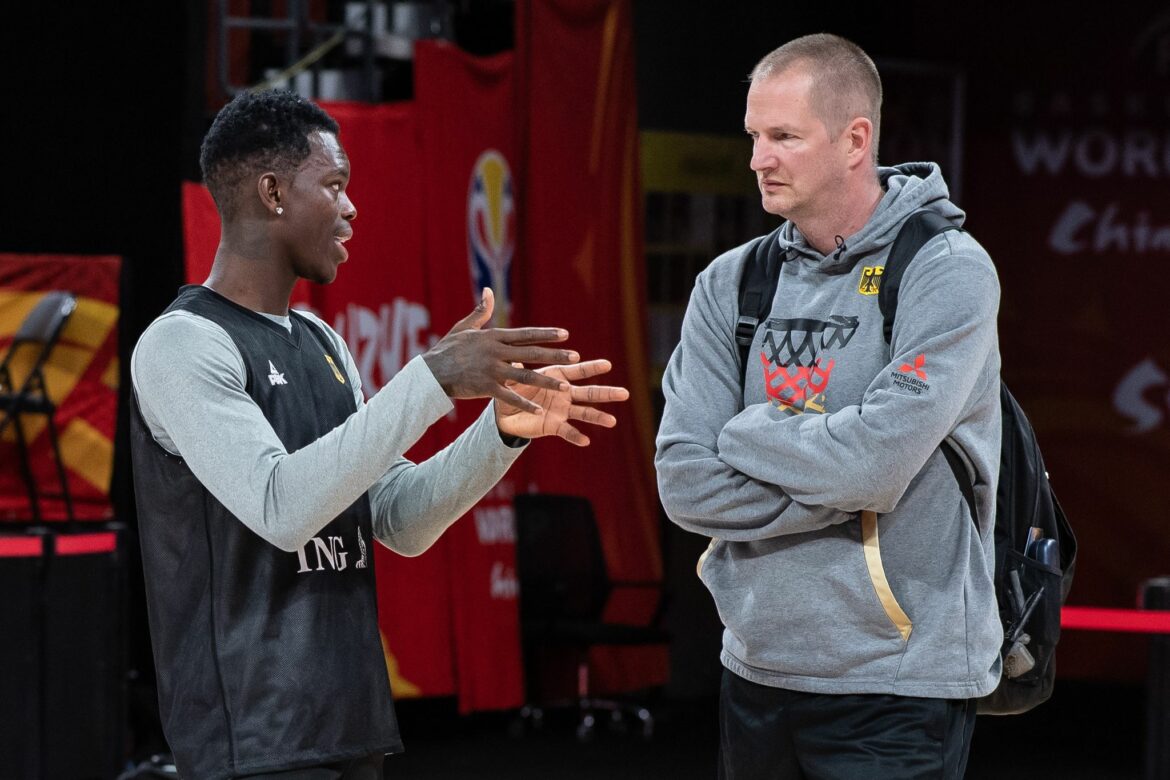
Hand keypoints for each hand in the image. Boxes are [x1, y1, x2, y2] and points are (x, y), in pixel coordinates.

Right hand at [422, 288, 578, 413]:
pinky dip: (524, 403)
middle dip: (555, 355)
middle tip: (576, 357)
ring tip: (565, 385)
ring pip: (524, 375)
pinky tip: (540, 409)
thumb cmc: (448, 349)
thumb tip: (488, 290)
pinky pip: (509, 397)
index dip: (546, 334)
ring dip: (546, 380)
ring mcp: (491, 371)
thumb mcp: (464, 327)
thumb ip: (481, 311)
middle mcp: (495, 352)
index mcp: (493, 337)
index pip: (525, 334)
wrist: (431, 372)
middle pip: (531, 353)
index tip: (565, 334)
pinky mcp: (486, 388)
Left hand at [495, 360, 628, 445]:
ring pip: (584, 413)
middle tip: (625, 393)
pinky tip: (586, 441)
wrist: (505, 413)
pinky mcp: (555, 425)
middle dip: (607, 393)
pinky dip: (576, 436)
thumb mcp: (514, 377)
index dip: (592, 368)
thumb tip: (512, 358)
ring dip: (598, 417)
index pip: (578, 371)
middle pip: (590, 392)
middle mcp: (565, 393)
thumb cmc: (513, 389)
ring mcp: (562, 410)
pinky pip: (567, 431)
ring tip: (612, 421)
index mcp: (558, 376)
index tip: (608, 365)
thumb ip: (517, 369)